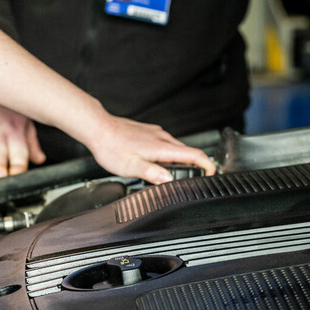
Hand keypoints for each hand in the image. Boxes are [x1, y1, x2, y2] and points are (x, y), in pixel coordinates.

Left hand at [82, 114, 216, 184]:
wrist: (98, 128)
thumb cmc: (110, 146)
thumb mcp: (131, 166)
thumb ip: (152, 173)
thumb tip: (169, 181)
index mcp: (161, 147)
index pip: (195, 154)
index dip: (207, 165)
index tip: (212, 174)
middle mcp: (161, 137)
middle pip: (188, 152)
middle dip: (194, 166)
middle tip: (190, 181)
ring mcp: (155, 133)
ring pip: (176, 148)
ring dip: (179, 161)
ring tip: (172, 174)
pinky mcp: (148, 132)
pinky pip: (165, 144)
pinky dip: (168, 154)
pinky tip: (156, 161)